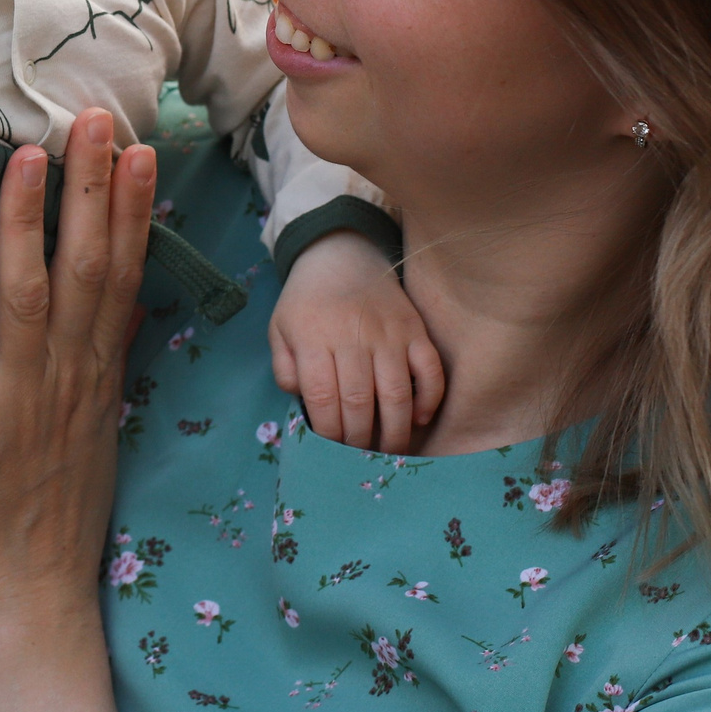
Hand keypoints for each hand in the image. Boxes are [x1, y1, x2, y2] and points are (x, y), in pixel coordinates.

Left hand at [0, 108, 151, 711]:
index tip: (138, 145)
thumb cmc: (54, 507)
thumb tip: (110, 292)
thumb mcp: (93, 423)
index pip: (121, 272)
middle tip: (95, 119)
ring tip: (28, 157)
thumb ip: (96, 355)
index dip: (130, 207)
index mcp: (96, 371)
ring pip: (27, 295)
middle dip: (92, 190)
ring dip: (27, 222)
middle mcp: (68, 375)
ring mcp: (21, 400)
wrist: (33, 597)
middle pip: (86, 267)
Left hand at [269, 231, 443, 452]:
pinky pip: (430, 370)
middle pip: (358, 402)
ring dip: (394, 431)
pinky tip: (418, 418)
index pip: (322, 398)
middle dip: (358, 439)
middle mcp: (352, 336)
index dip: (328, 432)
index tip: (331, 449)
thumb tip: (303, 402)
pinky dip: (428, 399)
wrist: (340, 254)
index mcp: (313, 337)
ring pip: (396, 393)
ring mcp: (387, 332)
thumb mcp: (280, 329)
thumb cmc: (307, 301)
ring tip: (389, 451)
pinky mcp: (414, 329)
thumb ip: (285, 368)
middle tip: (359, 457)